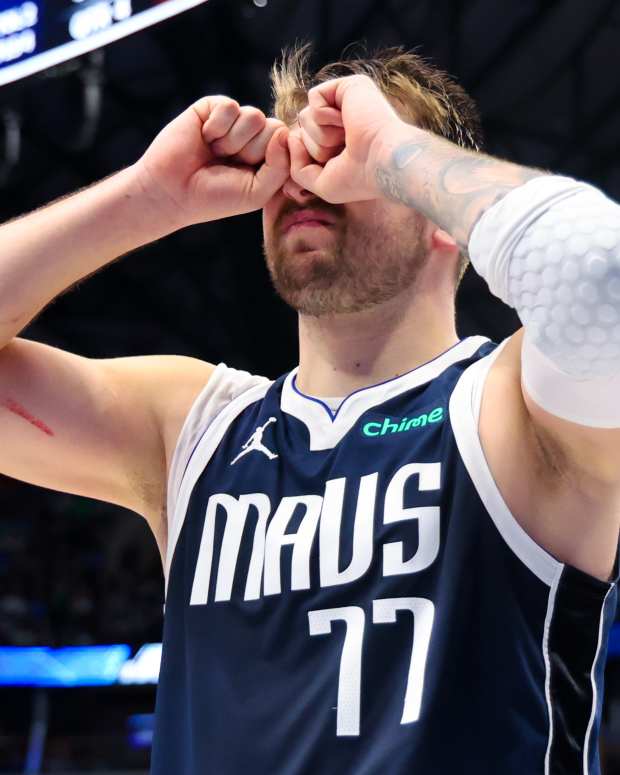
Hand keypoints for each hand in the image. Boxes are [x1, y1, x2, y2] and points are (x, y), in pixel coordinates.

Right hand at [134, 96, 289, 227]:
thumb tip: (283, 132)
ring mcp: (233, 121)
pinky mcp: (212, 107)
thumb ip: (280, 167)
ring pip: (254, 116)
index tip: (249, 176)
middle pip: (274, 127)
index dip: (271, 159)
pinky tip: (204, 138)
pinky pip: (230, 106)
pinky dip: (216, 128)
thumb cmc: (215, 197)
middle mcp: (253, 137)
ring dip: (233, 141)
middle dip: (251, 152)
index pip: (287, 144)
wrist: (173, 191)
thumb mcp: (257, 192)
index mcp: (267, 157)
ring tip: (215, 152)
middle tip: (228, 164)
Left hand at [288, 75, 406, 203]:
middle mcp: (343, 121)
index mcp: (339, 143)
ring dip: (321, 135)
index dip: (312, 159)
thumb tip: (291, 136)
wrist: (384, 161)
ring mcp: (346, 103)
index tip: (337, 166)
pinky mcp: (348, 86)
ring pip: (305, 116)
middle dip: (317, 148)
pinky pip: (314, 98)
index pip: (304, 145)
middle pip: (302, 131)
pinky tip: (346, 121)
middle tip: (346, 150)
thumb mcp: (321, 183)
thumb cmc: (359, 178)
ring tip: (348, 137)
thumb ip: (297, 168)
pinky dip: (325, 115)